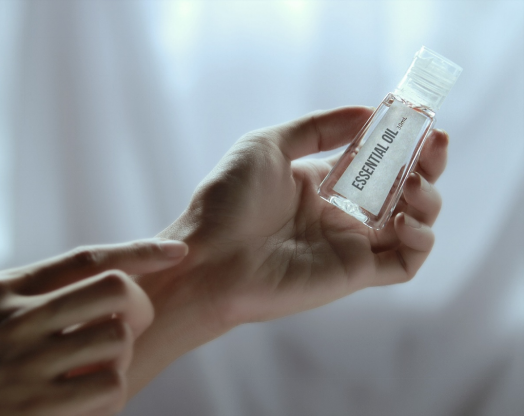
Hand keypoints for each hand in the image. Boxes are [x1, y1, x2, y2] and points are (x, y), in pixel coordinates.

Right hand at [0, 239, 187, 415]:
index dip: (140, 251)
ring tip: (101, 366)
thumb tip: (82, 276)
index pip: (87, 258)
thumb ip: (22, 289)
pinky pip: (108, 389)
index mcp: (5, 289)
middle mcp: (20, 319)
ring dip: (121, 354)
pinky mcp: (37, 409)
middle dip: (138, 304)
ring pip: (118, 340)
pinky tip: (89, 397)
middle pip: (116, 290)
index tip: (176, 251)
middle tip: (130, 322)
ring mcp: (29, 365)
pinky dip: (110, 392)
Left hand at [129, 106, 446, 392]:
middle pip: (401, 189)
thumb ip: (317, 129)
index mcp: (319, 184)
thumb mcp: (267, 145)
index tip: (418, 119)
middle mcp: (339, 213)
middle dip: (426, 165)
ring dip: (428, 199)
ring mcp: (348, 244)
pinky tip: (404, 219)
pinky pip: (405, 262)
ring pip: (412, 223)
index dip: (400, 142)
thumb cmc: (227, 200)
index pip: (374, 161)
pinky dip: (420, 241)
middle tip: (435, 144)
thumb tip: (366, 112)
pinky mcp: (354, 273)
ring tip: (415, 183)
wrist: (208, 258)